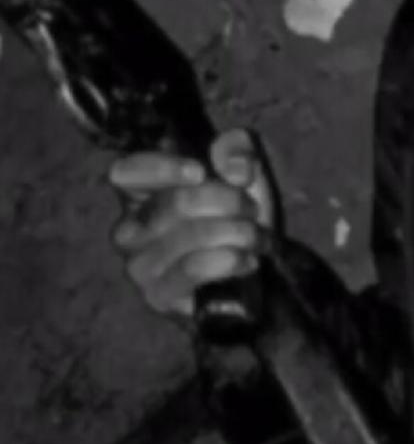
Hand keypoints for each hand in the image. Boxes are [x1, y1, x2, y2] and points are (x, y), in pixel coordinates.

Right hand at [108, 128, 277, 319]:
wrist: (257, 263)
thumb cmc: (239, 210)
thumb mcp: (245, 166)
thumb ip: (239, 147)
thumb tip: (235, 170)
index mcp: (141, 191)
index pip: (125, 172)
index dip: (160, 168)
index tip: (200, 172)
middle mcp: (130, 228)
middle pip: (174, 203)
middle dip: (228, 201)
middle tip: (252, 209)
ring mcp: (139, 265)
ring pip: (188, 237)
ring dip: (237, 232)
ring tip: (257, 237)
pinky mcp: (157, 296)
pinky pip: (191, 270)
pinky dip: (228, 260)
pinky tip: (248, 259)